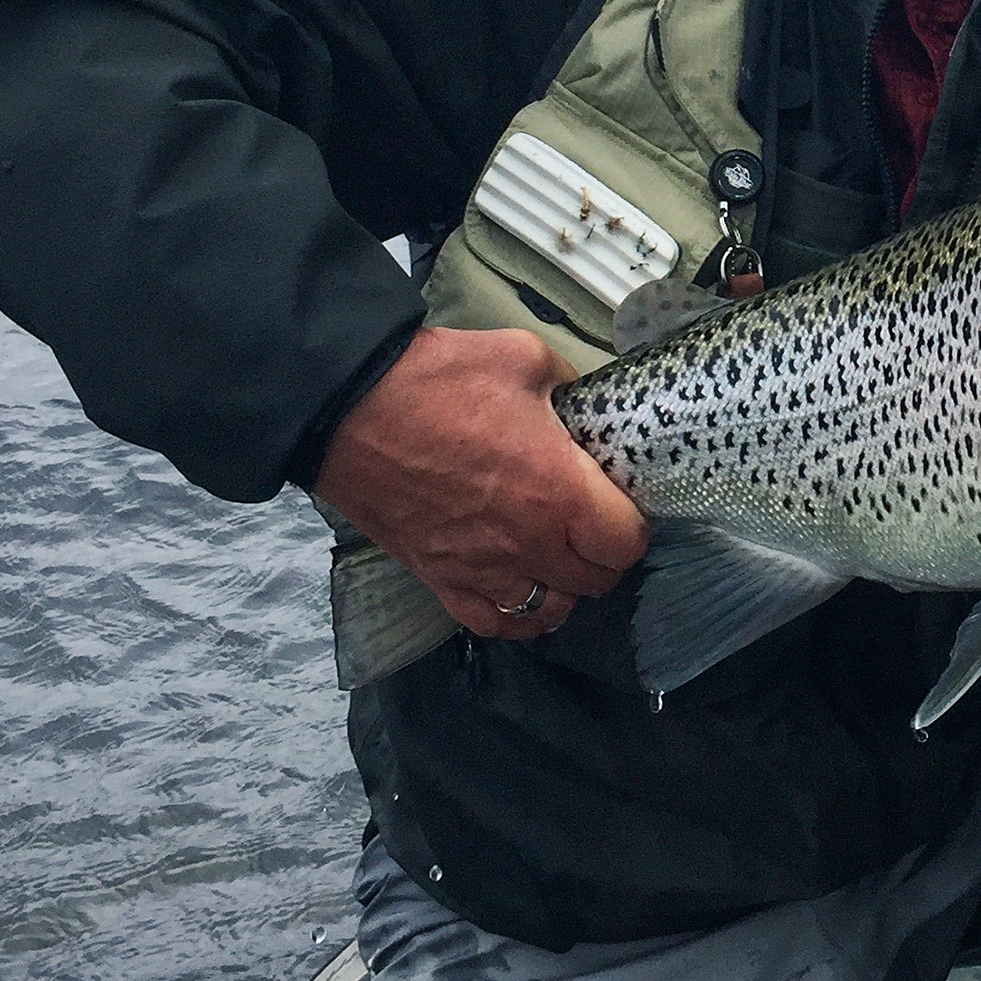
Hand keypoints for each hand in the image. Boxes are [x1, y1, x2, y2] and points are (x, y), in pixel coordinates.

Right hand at [313, 326, 648, 640]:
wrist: (347, 409)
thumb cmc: (436, 381)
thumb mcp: (524, 358)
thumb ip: (566, 387)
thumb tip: (577, 403)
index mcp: (558, 493)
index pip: (626, 543)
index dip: (634, 525)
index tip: (624, 503)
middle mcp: (526, 544)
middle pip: (595, 581)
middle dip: (605, 555)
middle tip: (596, 523)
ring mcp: (481, 569)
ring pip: (548, 611)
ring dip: (564, 588)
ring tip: (561, 557)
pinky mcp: (439, 579)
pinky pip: (492, 622)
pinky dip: (514, 614)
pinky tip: (519, 590)